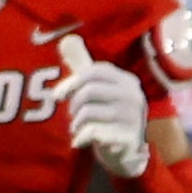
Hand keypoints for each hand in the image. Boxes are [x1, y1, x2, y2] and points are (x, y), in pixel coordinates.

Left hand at [58, 35, 151, 177]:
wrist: (127, 152)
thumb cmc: (108, 116)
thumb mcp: (100, 90)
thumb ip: (84, 68)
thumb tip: (66, 40)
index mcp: (127, 81)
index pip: (95, 71)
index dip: (72, 81)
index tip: (57, 96)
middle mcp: (133, 96)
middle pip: (89, 91)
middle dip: (73, 105)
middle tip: (73, 115)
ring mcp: (133, 117)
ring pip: (88, 112)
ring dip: (76, 123)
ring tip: (80, 128)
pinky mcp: (127, 138)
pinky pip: (93, 132)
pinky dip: (81, 137)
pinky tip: (83, 141)